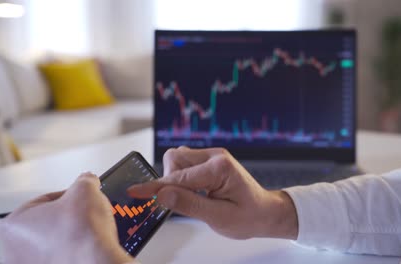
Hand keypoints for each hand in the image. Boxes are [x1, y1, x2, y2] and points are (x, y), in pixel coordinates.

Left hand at [0, 173, 133, 263]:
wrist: (97, 262)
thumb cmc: (82, 234)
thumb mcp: (86, 189)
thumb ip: (85, 180)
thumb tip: (88, 180)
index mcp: (14, 225)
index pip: (47, 199)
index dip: (70, 196)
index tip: (82, 198)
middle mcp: (16, 249)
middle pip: (50, 221)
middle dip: (71, 217)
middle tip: (87, 215)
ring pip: (58, 241)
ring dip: (74, 234)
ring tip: (90, 232)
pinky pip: (66, 256)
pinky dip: (78, 250)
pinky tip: (89, 246)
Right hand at [128, 147, 298, 239]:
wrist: (264, 212)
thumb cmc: (248, 216)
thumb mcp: (218, 217)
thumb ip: (189, 204)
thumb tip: (162, 194)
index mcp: (219, 167)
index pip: (178, 177)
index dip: (155, 187)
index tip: (136, 191)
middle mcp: (215, 156)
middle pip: (175, 159)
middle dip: (169, 181)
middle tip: (178, 202)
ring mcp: (212, 156)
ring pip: (177, 159)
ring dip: (175, 179)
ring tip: (191, 198)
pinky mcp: (208, 161)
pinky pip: (184, 163)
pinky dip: (181, 178)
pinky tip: (193, 192)